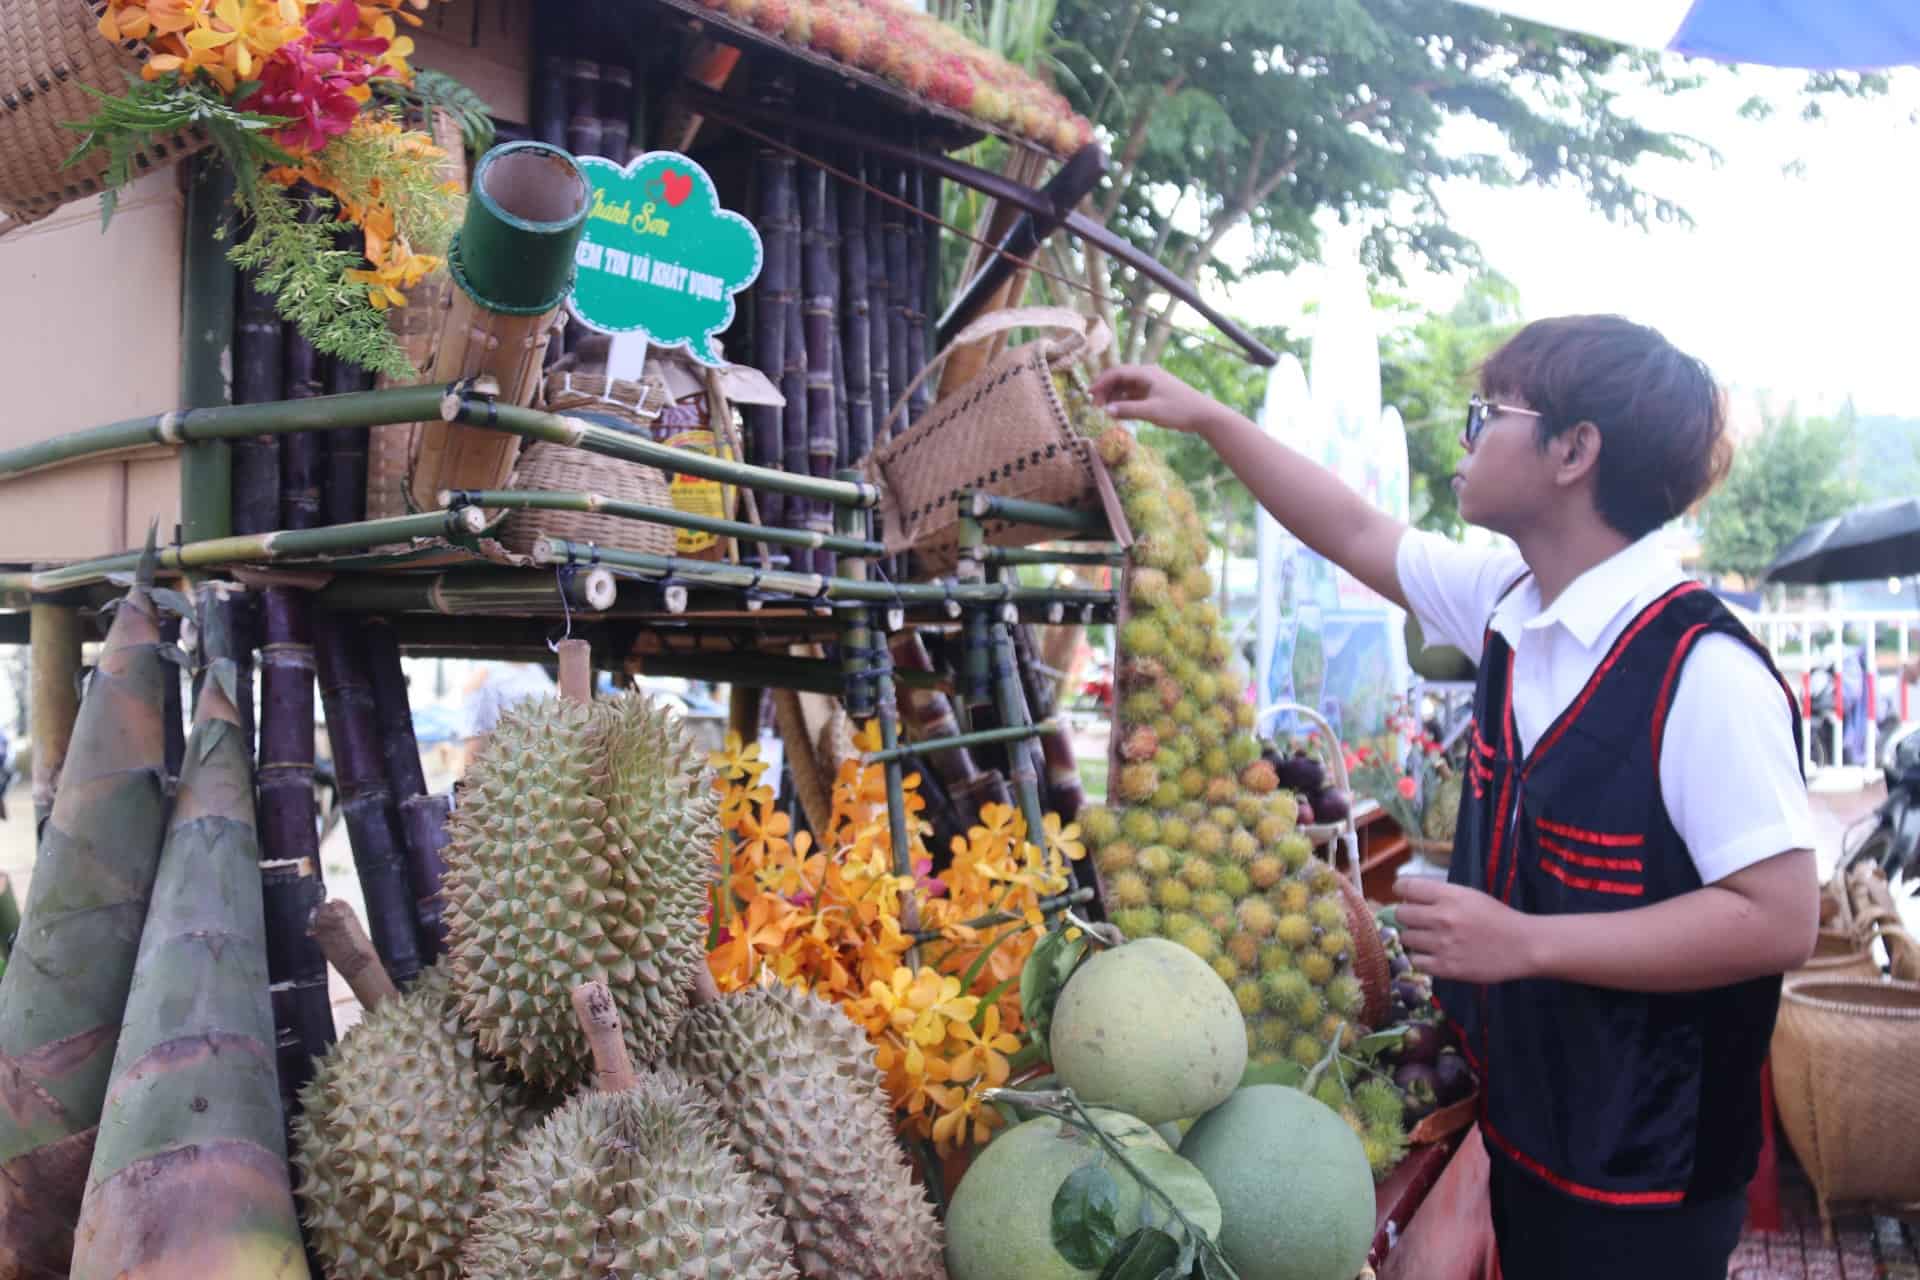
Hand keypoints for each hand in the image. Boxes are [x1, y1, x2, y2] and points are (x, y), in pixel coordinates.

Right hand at [1089, 364, 1222, 436]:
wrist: (1204, 415)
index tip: (1089, 395)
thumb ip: (1128, 410)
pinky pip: (1132, 394)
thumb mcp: (1152, 411)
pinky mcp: (1153, 393)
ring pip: (1125, 387)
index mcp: (1146, 373)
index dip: (1101, 382)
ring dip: (1113, 397)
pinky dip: (1123, 402)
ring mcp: (1150, 384)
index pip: (1117, 372)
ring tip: (1104, 411)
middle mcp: (1147, 375)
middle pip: (1119, 378)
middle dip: (1105, 390)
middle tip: (1095, 406)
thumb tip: (1106, 410)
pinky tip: (1117, 412)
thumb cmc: (1180, 410)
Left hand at [1394, 878, 1538, 984]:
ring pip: (1405, 938)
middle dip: (1407, 916)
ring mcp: (1442, 944)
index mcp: (1449, 896)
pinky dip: (1422, 958)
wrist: (1523, 946)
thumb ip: (1440, 894)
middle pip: (1400, 914)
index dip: (1401, 890)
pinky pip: (1416, 961)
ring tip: (1430, 940)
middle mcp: (1442, 918)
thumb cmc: (1497, 917)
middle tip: (1419, 921)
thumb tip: (1408, 892)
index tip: (1405, 895)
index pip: (1406, 887)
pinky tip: (1435, 955)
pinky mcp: (1446, 967)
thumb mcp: (1469, 895)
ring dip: (1414, 938)